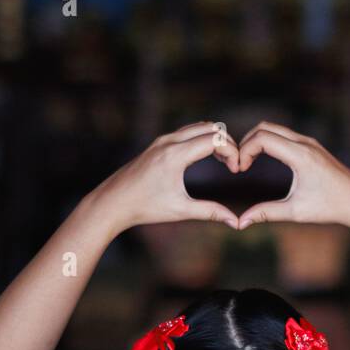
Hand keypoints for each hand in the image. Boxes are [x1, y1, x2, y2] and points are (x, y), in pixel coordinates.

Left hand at [82, 122, 240, 232]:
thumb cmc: (145, 208)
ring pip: (198, 127)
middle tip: (234, 164)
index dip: (232, 152)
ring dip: (215, 139)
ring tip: (223, 161)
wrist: (113, 202)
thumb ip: (211, 212)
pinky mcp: (158, 143)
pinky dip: (201, 139)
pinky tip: (206, 157)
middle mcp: (169, 141)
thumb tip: (235, 222)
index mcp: (175, 155)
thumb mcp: (180, 210)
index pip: (215, 140)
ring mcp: (162, 140)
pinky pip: (186, 132)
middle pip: (210, 127)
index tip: (236, 170)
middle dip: (227, 143)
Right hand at [236, 122, 349, 230]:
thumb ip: (266, 213)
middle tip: (238, 164)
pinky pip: (283, 135)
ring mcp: (309, 142)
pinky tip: (260, 160)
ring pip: (274, 129)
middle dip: (246, 142)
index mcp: (301, 156)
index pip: (263, 138)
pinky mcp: (311, 146)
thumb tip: (240, 223)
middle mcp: (305, 143)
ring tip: (245, 163)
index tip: (239, 170)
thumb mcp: (296, 212)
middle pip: (265, 127)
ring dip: (256, 141)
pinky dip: (267, 142)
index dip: (244, 151)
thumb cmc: (330, 208)